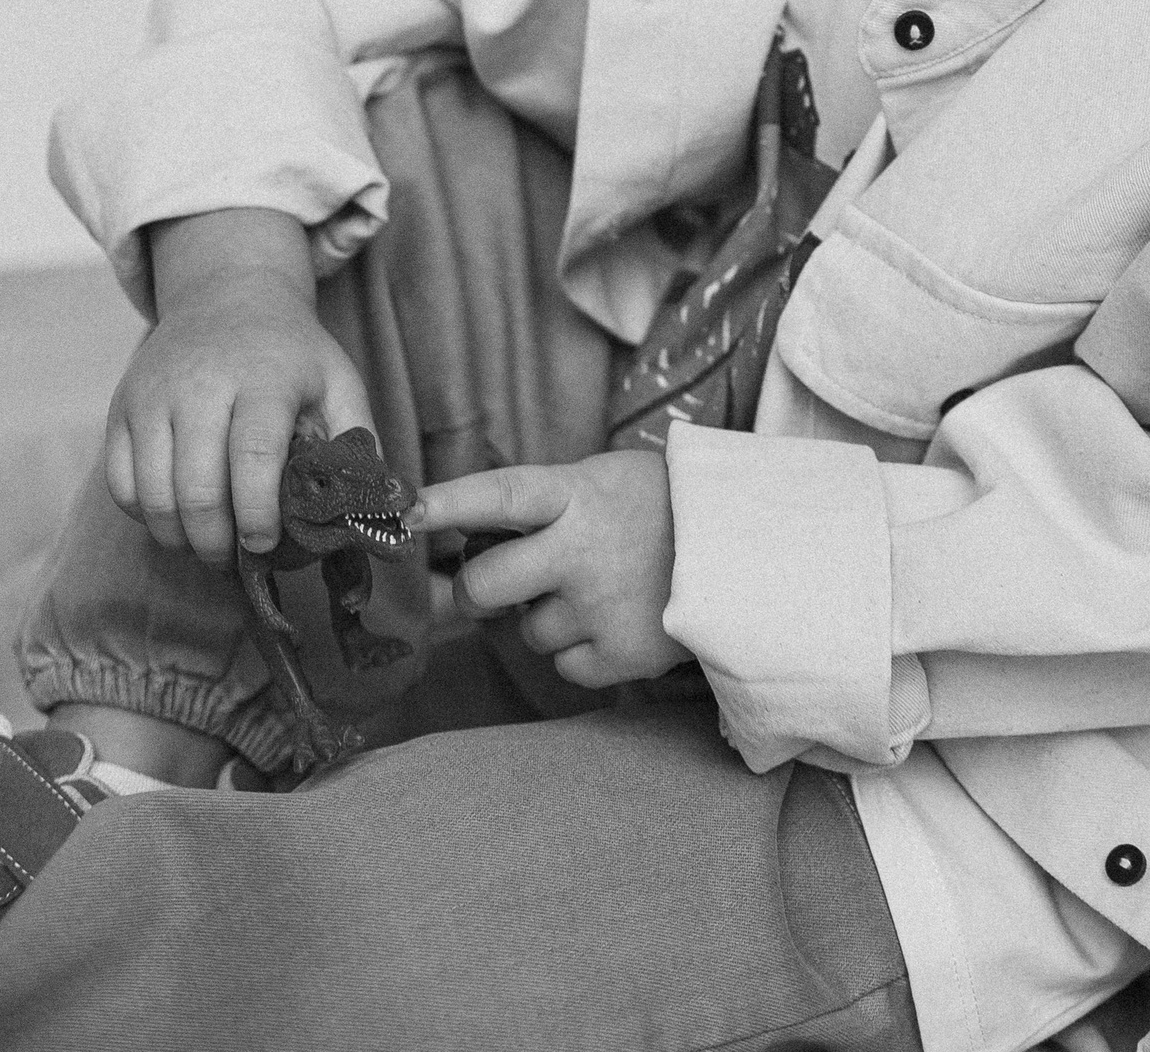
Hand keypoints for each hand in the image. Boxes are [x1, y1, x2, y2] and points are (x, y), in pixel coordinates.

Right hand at [106, 209, 372, 566]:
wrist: (228, 295)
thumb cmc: (291, 352)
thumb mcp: (338, 381)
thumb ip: (357, 442)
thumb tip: (377, 508)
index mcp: (264, 377)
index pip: (253, 456)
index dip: (257, 514)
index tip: (266, 545)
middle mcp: (200, 383)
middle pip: (195, 488)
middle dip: (215, 542)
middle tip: (235, 559)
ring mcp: (152, 394)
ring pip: (152, 495)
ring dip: (179, 538)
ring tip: (207, 544)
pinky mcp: (120, 407)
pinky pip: (120, 484)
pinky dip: (145, 516)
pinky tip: (175, 516)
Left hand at [411, 450, 684, 688]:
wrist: (746, 548)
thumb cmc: (657, 509)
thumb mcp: (600, 483)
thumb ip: (540, 509)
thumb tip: (464, 548)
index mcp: (578, 495)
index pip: (502, 495)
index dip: (450, 502)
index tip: (403, 509)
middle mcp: (584, 551)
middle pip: (485, 585)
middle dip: (474, 591)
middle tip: (490, 585)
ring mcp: (603, 607)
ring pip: (527, 632)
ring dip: (547, 618)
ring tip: (599, 591)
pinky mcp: (623, 654)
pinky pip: (566, 666)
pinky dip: (581, 651)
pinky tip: (616, 621)